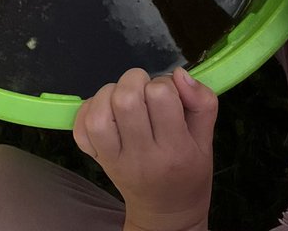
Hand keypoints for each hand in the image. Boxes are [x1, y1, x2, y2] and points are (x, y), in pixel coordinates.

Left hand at [73, 68, 216, 230]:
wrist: (166, 214)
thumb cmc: (188, 173)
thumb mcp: (206, 141)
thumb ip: (202, 102)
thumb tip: (180, 73)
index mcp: (176, 150)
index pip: (161, 96)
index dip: (164, 84)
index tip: (169, 96)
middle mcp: (143, 157)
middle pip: (126, 99)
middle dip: (135, 82)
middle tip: (145, 92)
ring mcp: (116, 161)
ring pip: (99, 112)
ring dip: (110, 94)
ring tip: (124, 100)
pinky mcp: (97, 161)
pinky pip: (81, 128)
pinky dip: (89, 111)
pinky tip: (107, 112)